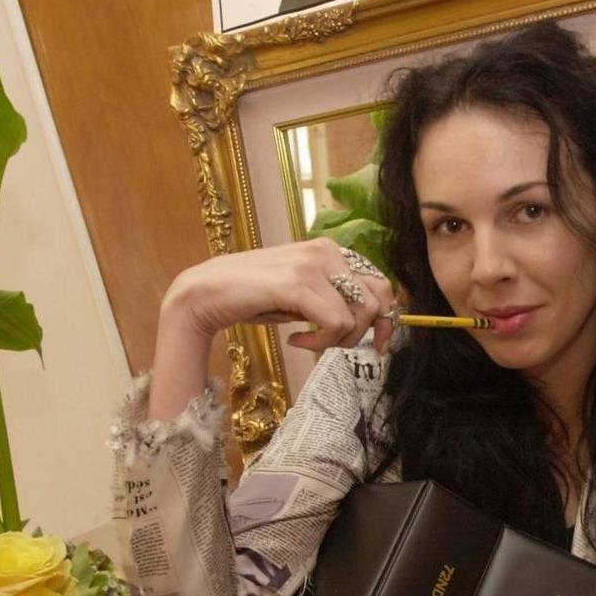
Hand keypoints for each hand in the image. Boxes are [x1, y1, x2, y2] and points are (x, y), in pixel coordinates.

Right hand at [148, 238, 394, 419]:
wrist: (208, 293)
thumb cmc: (256, 297)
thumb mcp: (305, 295)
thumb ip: (335, 298)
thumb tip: (374, 321)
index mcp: (331, 250)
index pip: (381, 285)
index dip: (387, 320)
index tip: (379, 345)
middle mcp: (326, 251)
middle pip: (377, 302)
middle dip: (362, 334)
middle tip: (333, 345)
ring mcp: (312, 265)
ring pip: (357, 317)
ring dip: (336, 342)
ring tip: (308, 342)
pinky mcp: (297, 283)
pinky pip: (335, 324)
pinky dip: (320, 343)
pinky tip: (296, 341)